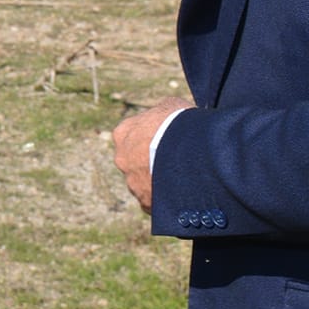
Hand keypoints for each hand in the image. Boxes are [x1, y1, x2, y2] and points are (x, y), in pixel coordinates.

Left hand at [112, 96, 194, 211]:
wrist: (186, 151)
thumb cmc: (179, 123)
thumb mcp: (171, 106)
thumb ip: (162, 111)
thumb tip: (167, 114)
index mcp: (123, 133)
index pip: (133, 134)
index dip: (150, 136)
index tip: (166, 139)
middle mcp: (122, 159)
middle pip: (136, 161)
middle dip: (151, 162)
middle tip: (176, 161)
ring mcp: (132, 183)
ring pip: (144, 183)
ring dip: (158, 182)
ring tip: (183, 179)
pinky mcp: (146, 203)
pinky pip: (154, 203)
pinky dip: (165, 200)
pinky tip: (182, 195)